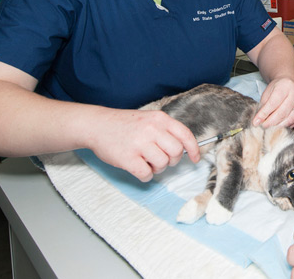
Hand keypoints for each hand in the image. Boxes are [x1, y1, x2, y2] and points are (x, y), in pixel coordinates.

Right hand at [86, 108, 200, 181]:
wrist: (97, 125)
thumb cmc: (125, 125)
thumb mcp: (148, 119)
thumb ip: (165, 131)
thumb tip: (185, 149)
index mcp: (160, 119)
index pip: (185, 135)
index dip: (194, 149)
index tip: (196, 158)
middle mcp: (152, 129)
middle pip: (177, 152)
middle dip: (172, 160)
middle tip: (160, 159)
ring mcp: (139, 144)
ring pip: (163, 165)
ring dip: (157, 168)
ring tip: (146, 161)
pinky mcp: (128, 158)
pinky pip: (147, 174)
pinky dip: (145, 176)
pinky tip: (138, 167)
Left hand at [254, 77, 293, 127]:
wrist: (288, 84)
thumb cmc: (276, 88)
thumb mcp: (267, 93)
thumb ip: (264, 106)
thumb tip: (258, 120)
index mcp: (284, 87)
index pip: (273, 103)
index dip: (264, 114)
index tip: (256, 122)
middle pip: (282, 112)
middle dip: (270, 122)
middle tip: (262, 127)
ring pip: (290, 119)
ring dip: (278, 126)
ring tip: (269, 129)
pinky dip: (285, 127)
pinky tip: (278, 128)